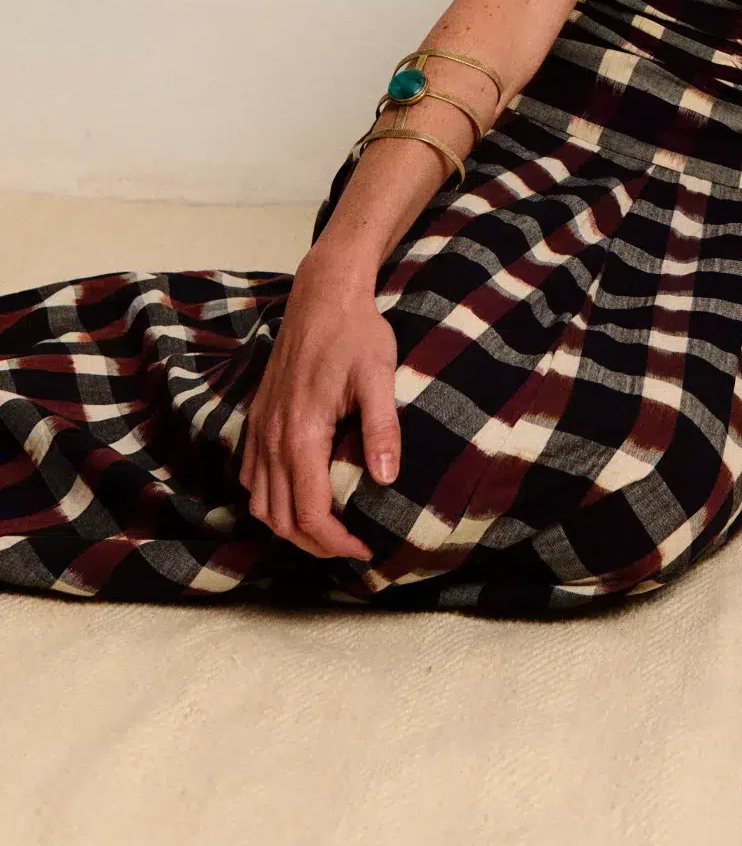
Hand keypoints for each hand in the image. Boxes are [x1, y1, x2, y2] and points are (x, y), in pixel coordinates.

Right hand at [239, 250, 401, 561]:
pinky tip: (298, 496)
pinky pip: (251, 478)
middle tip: (351, 547)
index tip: (365, 549)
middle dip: (315, 545)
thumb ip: (382, 428)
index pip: (308, 513)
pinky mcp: (257, 420)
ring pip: (259, 504)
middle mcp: (271, 438)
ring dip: (290, 527)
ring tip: (328, 531)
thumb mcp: (379, 375)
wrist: (322, 296)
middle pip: (280, 519)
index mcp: (301, 433)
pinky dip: (271, 501)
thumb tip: (385, 479)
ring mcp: (259, 430)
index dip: (335, 543)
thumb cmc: (355, 333)